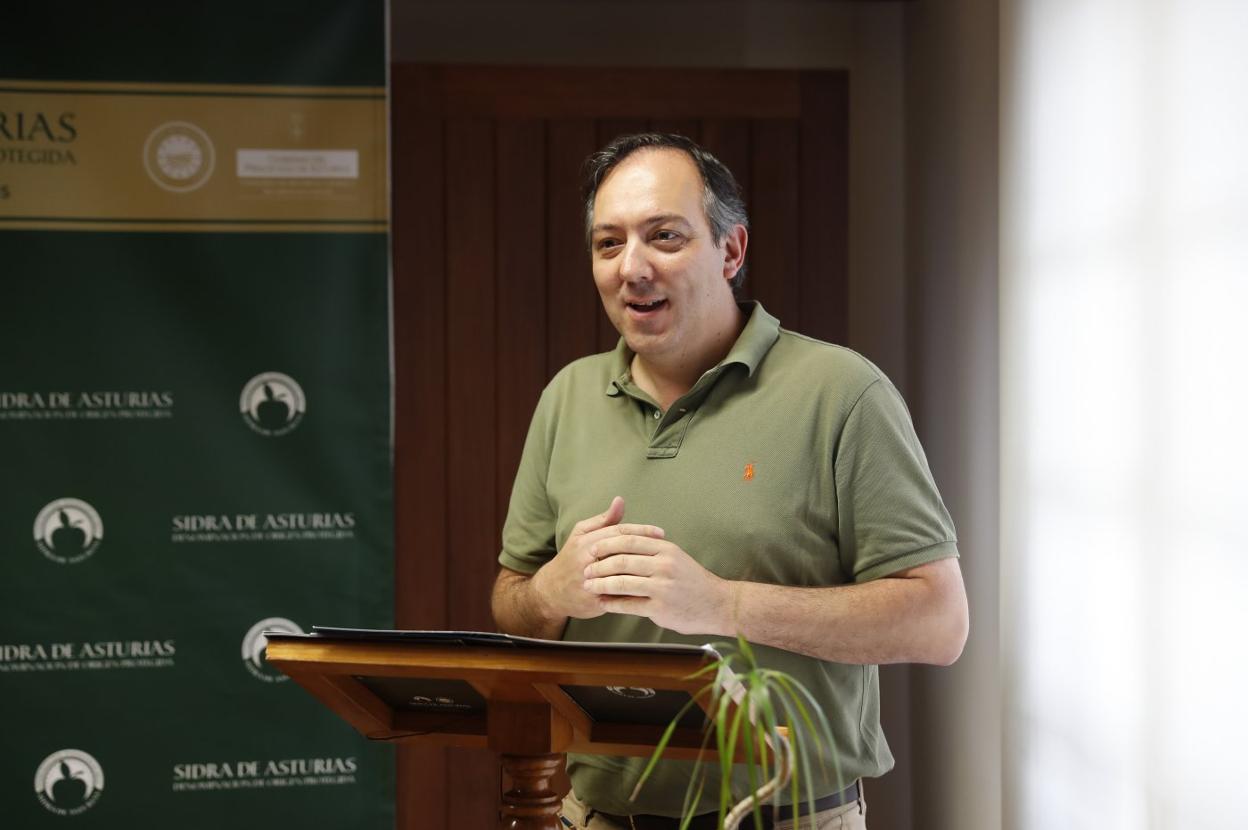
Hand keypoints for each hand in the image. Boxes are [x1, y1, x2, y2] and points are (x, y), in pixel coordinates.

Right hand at [531, 497, 665, 621]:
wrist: (552, 592)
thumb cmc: (571, 558)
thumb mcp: (582, 534)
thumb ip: (603, 520)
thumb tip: (620, 501)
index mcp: (586, 541)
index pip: (619, 532)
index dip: (641, 531)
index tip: (660, 532)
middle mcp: (587, 560)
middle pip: (624, 551)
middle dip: (647, 549)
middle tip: (667, 548)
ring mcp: (591, 581)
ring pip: (623, 574)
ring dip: (645, 570)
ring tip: (662, 567)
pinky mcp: (595, 600)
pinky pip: (621, 596)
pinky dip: (637, 591)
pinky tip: (653, 587)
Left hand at [582, 533, 733, 635]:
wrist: (718, 604)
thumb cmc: (693, 581)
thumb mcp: (676, 557)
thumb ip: (653, 549)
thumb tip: (624, 542)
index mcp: (666, 549)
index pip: (629, 540)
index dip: (607, 543)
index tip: (592, 548)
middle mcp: (664, 565)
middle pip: (622, 560)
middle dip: (599, 564)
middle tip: (585, 568)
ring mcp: (662, 587)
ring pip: (622, 582)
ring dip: (601, 584)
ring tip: (589, 586)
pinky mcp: (659, 608)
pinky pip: (628, 605)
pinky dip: (612, 603)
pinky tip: (602, 603)